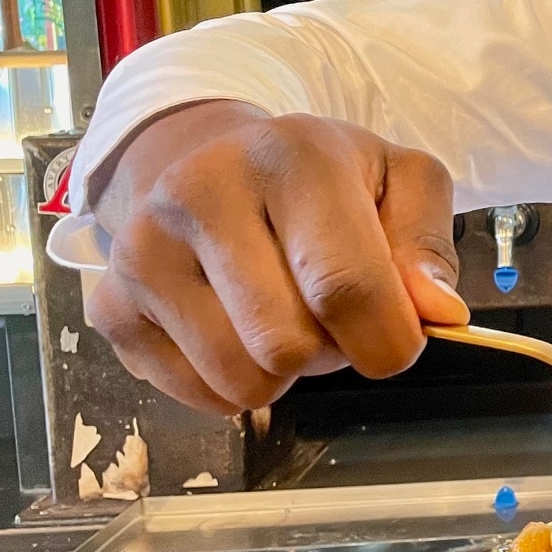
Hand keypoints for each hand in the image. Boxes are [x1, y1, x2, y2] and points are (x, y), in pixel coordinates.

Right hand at [85, 102, 470, 413]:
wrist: (210, 165)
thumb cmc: (321, 183)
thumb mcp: (399, 184)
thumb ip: (428, 248)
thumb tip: (438, 315)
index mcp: (289, 154)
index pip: (345, 285)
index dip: (388, 339)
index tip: (398, 340)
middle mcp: (201, 191)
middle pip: (290, 345)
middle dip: (332, 353)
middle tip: (330, 315)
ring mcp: (143, 250)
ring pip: (242, 380)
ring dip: (284, 372)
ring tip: (284, 315)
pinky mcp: (112, 305)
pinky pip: (199, 397)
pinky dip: (234, 384)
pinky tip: (236, 327)